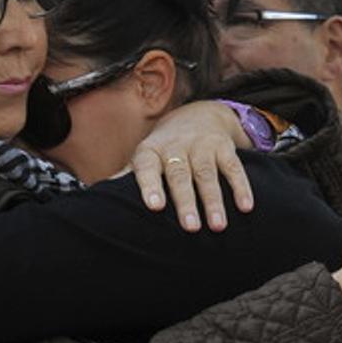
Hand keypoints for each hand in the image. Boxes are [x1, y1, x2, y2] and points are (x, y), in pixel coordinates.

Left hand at [131, 101, 254, 232]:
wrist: (199, 114)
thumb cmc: (165, 148)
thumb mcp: (144, 157)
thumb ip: (126, 177)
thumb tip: (96, 197)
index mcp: (151, 151)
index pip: (148, 168)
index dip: (151, 186)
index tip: (154, 206)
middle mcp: (176, 147)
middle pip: (180, 175)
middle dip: (186, 201)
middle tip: (190, 228)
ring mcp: (202, 146)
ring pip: (208, 174)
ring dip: (214, 201)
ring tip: (218, 226)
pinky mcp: (225, 147)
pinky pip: (234, 168)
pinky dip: (241, 187)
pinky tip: (246, 207)